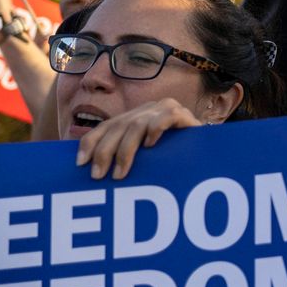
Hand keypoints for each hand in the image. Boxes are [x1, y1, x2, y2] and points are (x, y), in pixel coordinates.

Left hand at [75, 97, 202, 180]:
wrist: (206, 150)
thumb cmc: (170, 156)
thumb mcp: (142, 156)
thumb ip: (123, 155)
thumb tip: (89, 172)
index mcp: (133, 117)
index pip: (105, 126)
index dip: (90, 143)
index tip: (80, 164)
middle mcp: (147, 110)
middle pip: (117, 127)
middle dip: (104, 152)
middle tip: (98, 176)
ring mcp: (165, 109)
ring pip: (136, 125)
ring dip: (125, 151)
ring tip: (120, 173)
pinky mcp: (183, 114)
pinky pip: (166, 117)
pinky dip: (155, 130)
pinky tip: (150, 145)